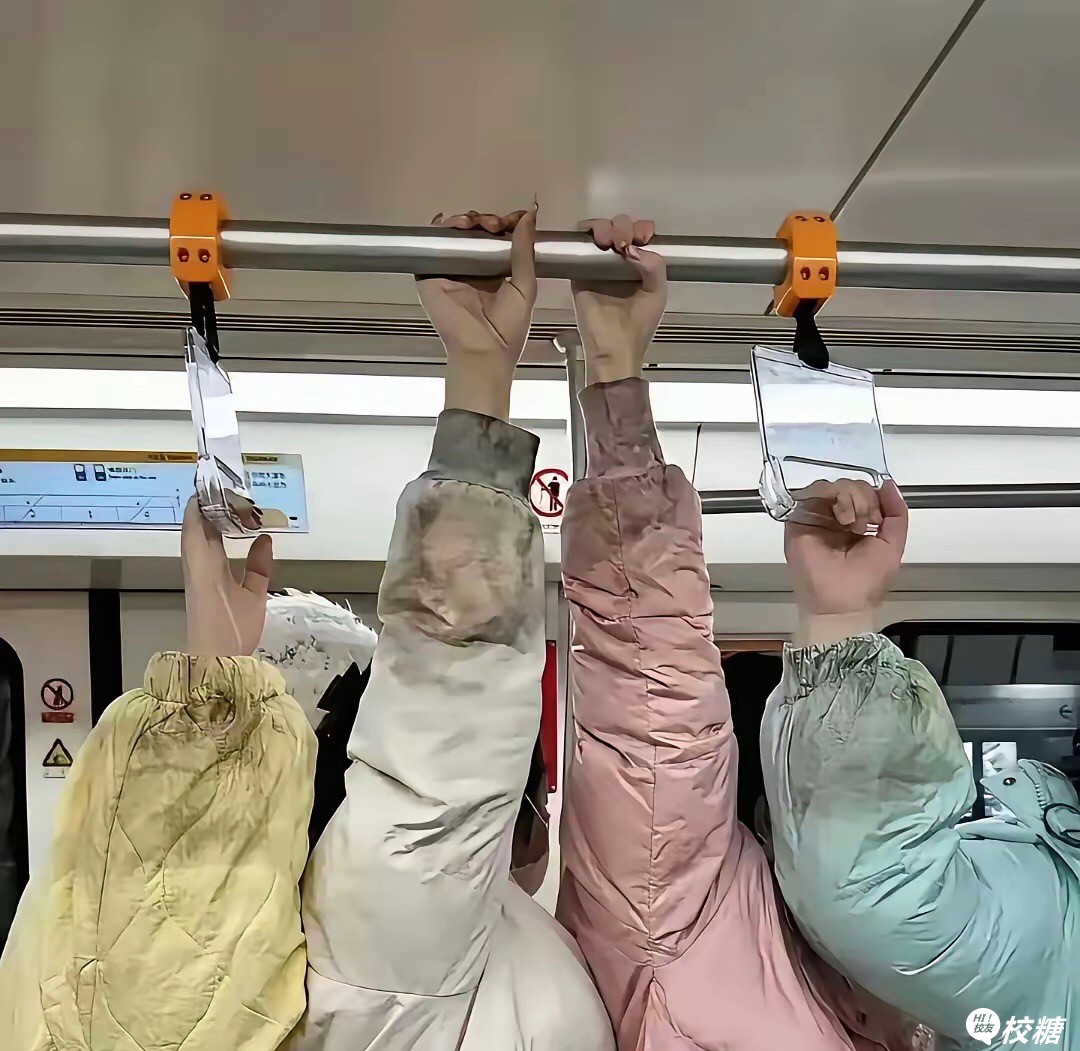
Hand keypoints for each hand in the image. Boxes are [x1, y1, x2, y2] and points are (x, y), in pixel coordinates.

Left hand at [182, 497, 272, 656]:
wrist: (214, 663)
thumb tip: (264, 537)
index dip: (203, 501)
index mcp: (205, 563)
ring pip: (199, 541)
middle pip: (196, 528)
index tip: (217, 483)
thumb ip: (259, 567)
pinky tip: (239, 537)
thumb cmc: (231, 630)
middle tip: (231, 490)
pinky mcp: (206, 588)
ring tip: (234, 507)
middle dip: (209, 508)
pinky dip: (218, 541)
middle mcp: (198, 565)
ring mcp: (199, 576)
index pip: (197, 523)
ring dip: (212, 523)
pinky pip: (206, 554)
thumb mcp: (252, 597)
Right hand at [417, 206, 537, 420]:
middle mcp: (473, 270)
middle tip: (495, 224)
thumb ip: (525, 252)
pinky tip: (452, 224)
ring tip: (475, 223)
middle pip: (476, 232)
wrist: (483, 350)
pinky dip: (440, 228)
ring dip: (465, 221)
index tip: (513, 219)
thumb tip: (528, 218)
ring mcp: (452, 271)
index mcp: (496, 273)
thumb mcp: (526, 287)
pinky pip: (434, 245)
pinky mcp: (432, 275)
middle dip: (486, 220)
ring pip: (455, 234)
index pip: (497, 238)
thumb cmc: (507, 329)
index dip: (504, 224)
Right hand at [571, 215, 667, 383]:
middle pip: (621, 226)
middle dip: (624, 227)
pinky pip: (581, 243)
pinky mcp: (580, 271)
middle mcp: (619, 262)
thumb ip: (655, 265)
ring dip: (606, 228)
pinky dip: (587, 233)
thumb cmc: (637, 327)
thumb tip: (634, 247)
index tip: (643, 239)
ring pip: (600, 229)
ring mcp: (598, 265)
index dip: (642, 229)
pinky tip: (598, 243)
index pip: (641, 234)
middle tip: (624, 244)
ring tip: (610, 243)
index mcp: (640, 266)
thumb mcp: (657, 293)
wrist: (614, 347)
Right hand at [784, 480, 908, 645]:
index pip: (864, 493)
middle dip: (864, 499)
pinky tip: (840, 518)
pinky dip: (831, 496)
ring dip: (850, 498)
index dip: (874, 498)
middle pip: (849, 486)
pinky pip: (812, 492)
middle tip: (864, 524)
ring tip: (851, 524)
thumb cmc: (866, 581)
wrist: (840, 602)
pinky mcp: (798, 519)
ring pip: (832, 486)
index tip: (878, 519)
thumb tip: (888, 484)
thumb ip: (897, 514)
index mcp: (855, 522)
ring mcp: (815, 517)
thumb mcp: (893, 545)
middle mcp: (833, 517)